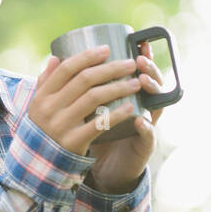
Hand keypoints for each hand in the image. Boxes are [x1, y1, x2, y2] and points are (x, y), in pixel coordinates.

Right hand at [27, 45, 152, 157]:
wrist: (39, 163)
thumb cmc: (44, 128)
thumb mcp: (38, 105)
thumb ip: (46, 82)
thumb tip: (55, 57)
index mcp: (43, 95)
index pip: (66, 68)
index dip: (88, 56)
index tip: (107, 49)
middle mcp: (51, 108)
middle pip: (84, 80)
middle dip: (110, 69)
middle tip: (130, 64)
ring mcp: (62, 125)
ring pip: (94, 98)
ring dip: (118, 88)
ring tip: (136, 83)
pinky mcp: (74, 142)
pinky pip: (99, 124)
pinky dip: (116, 114)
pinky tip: (130, 107)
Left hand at [86, 41, 164, 194]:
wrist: (108, 169)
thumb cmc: (97, 133)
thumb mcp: (88, 107)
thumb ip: (75, 86)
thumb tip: (54, 59)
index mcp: (131, 95)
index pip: (143, 71)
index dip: (145, 56)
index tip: (141, 42)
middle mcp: (143, 107)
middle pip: (154, 82)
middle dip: (149, 68)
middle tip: (139, 58)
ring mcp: (146, 125)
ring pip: (157, 104)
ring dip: (151, 90)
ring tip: (142, 80)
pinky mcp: (144, 145)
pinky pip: (148, 134)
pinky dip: (144, 127)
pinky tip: (139, 120)